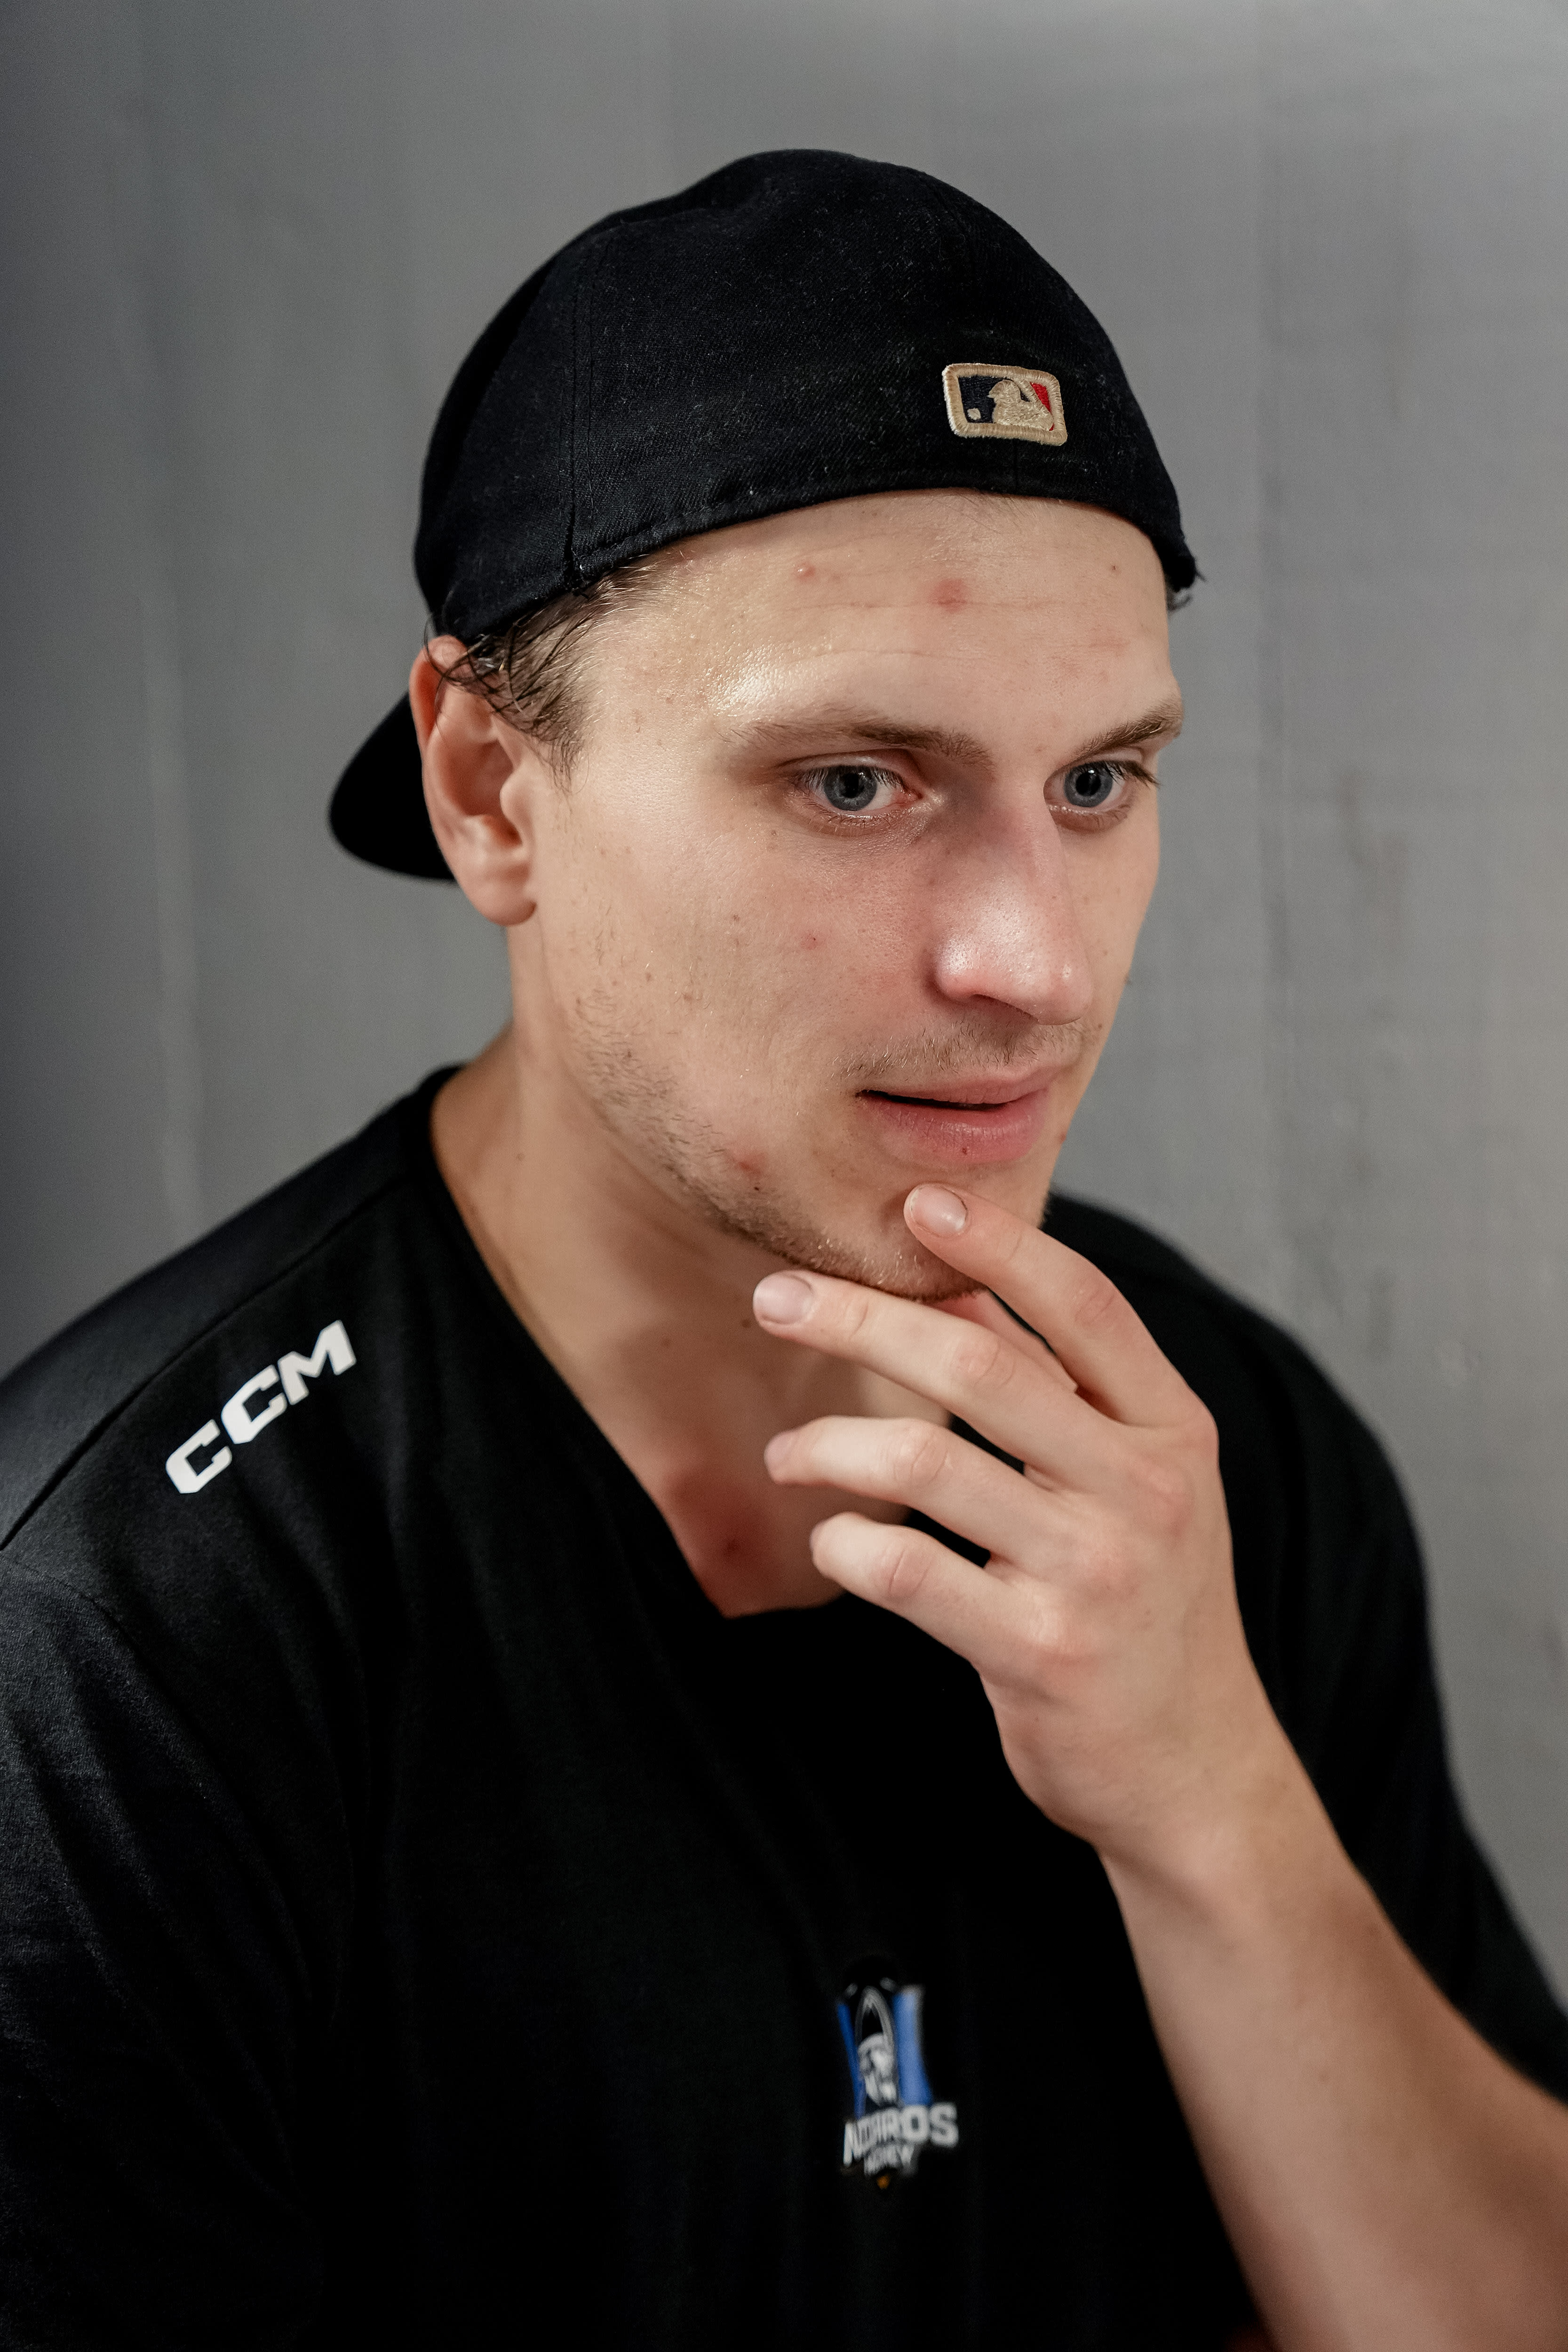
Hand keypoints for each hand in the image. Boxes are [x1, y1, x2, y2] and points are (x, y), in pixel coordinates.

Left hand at [754, 1183, 1294, 1876]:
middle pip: (977, 1363)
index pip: (1082, 1304)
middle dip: (859, 1318)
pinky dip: (847, 1544)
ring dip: (829, 1446)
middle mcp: (1144, 1489)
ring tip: (788, 1455)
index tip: (915, 1202)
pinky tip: (832, 1542)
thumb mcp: (1138, 1482)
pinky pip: (909, 1572)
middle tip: (776, 1299)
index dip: (998, 1242)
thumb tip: (958, 1282)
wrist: (1195, 1769)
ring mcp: (1095, 1573)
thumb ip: (1062, 1388)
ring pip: (925, 1463)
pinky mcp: (1041, 1654)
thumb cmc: (1144, 1605)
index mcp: (1172, 1429)